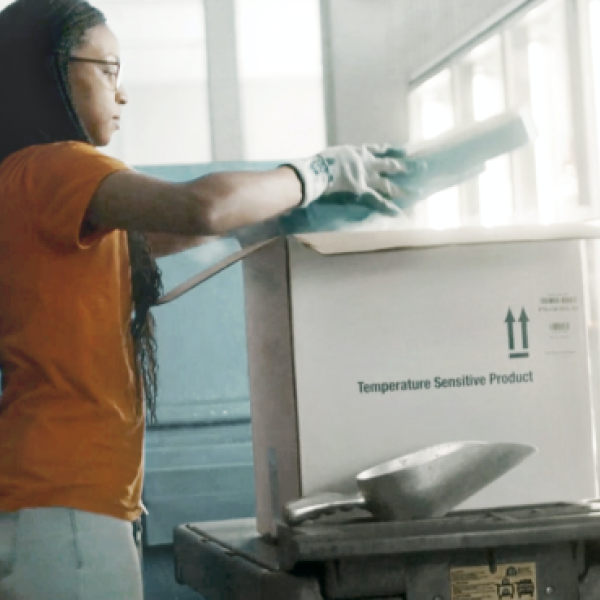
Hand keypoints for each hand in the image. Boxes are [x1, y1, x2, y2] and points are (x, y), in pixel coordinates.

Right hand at [284, 144, 411, 214]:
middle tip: (421, 167)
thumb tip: (330, 162)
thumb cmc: (318, 162)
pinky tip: (400, 214)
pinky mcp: (361, 191)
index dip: (392, 151)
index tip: (406, 152)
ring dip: (401, 188)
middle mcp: (365, 164)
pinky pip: (377, 201)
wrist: (317, 169)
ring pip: (386, 184)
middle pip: (388, 165)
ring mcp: (365, 178)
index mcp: (357, 153)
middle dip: (404, 167)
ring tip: (416, 192)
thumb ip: (336, 159)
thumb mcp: (331, 155)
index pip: (378, 150)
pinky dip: (387, 208)